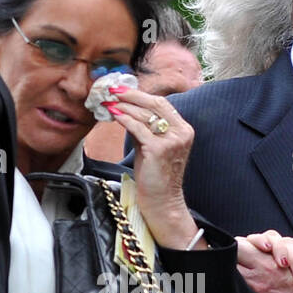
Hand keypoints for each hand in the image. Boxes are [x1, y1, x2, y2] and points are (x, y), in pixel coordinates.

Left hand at [105, 87, 199, 247]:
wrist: (162, 201)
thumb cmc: (155, 176)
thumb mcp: (151, 146)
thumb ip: (143, 128)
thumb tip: (125, 110)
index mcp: (183, 129)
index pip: (161, 104)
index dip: (141, 94)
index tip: (122, 90)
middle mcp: (181, 132)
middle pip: (155, 104)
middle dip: (131, 95)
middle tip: (112, 91)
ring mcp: (172, 140)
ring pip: (145, 115)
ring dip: (124, 106)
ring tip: (109, 102)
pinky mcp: (160, 149)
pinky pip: (138, 128)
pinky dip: (125, 119)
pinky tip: (114, 115)